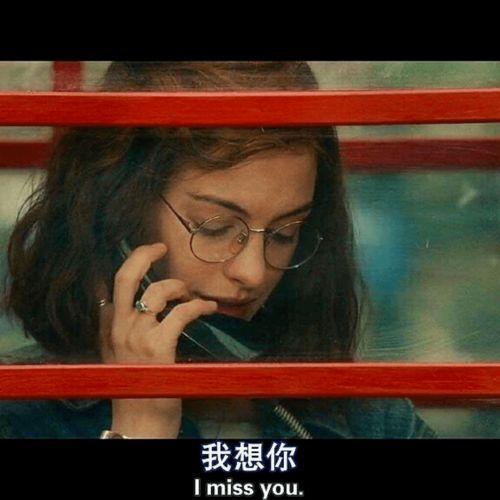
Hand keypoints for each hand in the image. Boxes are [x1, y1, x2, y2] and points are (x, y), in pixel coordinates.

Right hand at [98, 242, 217, 437]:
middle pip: (125, 277)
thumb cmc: (135, 388)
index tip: (149, 255)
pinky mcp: (159, 347)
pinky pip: (182, 312)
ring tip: (191, 295)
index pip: (112, 286)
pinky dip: (199, 306)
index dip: (132, 265)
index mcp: (108, 328)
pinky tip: (208, 308)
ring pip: (158, 291)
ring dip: (180, 287)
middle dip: (143, 254)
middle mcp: (118, 328)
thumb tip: (124, 304)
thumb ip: (118, 330)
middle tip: (161, 247)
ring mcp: (137, 336)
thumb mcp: (117, 355)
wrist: (138, 423)